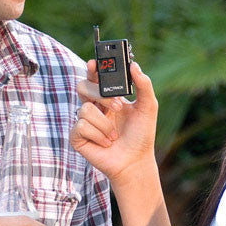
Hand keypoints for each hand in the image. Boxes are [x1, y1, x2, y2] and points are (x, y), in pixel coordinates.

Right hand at [70, 60, 158, 187]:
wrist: (135, 161)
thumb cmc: (141, 135)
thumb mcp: (148, 106)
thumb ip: (143, 84)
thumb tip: (134, 65)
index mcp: (107, 97)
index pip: (95, 77)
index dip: (92, 69)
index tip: (94, 64)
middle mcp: (94, 106)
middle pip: (83, 86)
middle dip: (101, 95)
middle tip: (118, 106)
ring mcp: (84, 121)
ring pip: (84, 109)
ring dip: (105, 124)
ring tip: (114, 135)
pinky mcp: (77, 137)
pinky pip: (80, 127)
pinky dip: (98, 135)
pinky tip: (106, 143)